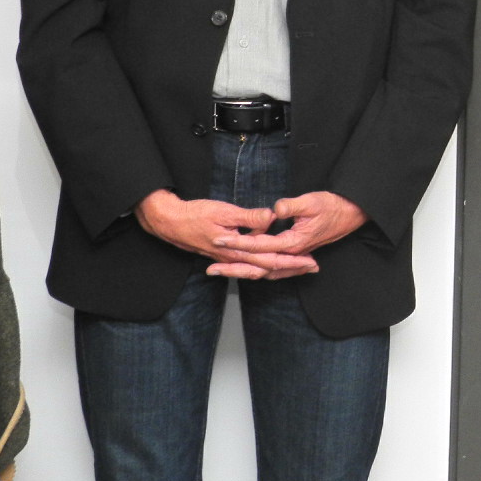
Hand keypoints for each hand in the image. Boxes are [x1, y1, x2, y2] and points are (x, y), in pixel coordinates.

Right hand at [134, 188, 316, 278]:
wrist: (169, 222)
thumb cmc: (195, 215)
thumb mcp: (224, 211)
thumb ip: (249, 217)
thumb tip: (271, 217)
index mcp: (236, 250)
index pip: (270, 259)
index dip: (292, 261)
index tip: (310, 261)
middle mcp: (233, 259)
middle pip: (268, 268)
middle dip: (291, 268)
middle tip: (312, 267)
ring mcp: (228, 259)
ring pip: (258, 270)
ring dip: (279, 268)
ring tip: (298, 266)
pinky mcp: (223, 255)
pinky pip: (247, 266)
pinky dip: (262, 266)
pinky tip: (271, 264)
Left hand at [209, 191, 367, 279]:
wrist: (352, 213)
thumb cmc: (333, 206)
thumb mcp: (312, 201)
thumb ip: (291, 206)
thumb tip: (274, 210)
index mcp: (294, 242)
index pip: (260, 245)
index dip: (239, 243)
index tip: (220, 240)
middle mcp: (293, 253)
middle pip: (259, 267)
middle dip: (234, 268)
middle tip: (211, 271)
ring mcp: (296, 256)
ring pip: (265, 271)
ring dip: (244, 273)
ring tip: (223, 273)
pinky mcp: (297, 254)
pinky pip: (275, 269)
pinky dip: (260, 271)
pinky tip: (250, 271)